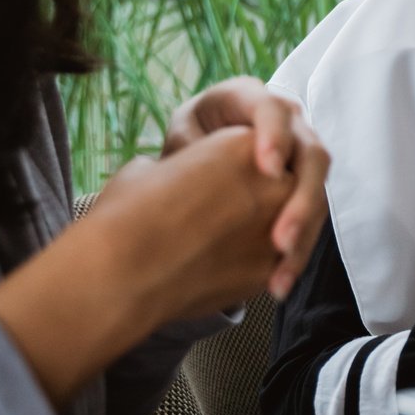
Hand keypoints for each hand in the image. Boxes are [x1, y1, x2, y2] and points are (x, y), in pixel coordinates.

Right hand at [0, 127, 295, 404]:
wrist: (120, 272)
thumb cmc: (126, 214)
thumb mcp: (153, 169)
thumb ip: (183, 169)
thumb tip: (171, 177)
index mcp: (243, 142)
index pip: (262, 150)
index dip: (249, 168)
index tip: (224, 185)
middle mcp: (271, 181)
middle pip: (288, 186)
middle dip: (272, 200)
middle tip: (235, 218)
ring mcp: (276, 227)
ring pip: (293, 226)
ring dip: (275, 232)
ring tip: (230, 246)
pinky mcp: (269, 269)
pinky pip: (280, 263)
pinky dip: (265, 266)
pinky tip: (229, 269)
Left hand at [165, 77, 329, 298]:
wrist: (200, 156)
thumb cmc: (188, 140)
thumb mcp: (181, 135)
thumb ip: (189, 148)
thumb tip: (186, 174)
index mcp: (252, 100)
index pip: (274, 109)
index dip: (276, 137)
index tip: (269, 170)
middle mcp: (288, 126)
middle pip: (313, 155)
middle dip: (302, 200)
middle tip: (281, 238)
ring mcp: (301, 159)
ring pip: (318, 193)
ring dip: (304, 235)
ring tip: (282, 274)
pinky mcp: (303, 191)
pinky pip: (311, 220)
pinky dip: (297, 253)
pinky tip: (278, 282)